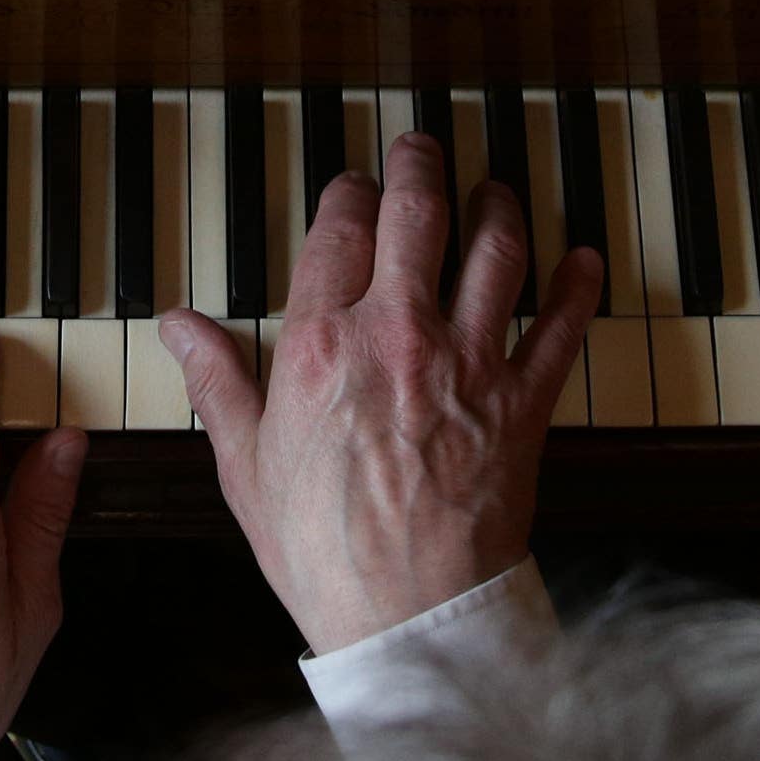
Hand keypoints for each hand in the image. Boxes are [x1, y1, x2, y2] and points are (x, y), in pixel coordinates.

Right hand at [162, 132, 601, 655]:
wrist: (408, 612)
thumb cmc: (323, 550)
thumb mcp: (245, 464)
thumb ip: (217, 381)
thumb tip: (178, 326)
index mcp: (322, 346)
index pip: (340, 231)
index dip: (348, 194)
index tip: (352, 187)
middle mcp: (400, 335)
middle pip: (420, 215)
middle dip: (421, 167)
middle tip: (422, 148)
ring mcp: (469, 364)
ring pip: (496, 250)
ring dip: (497, 206)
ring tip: (492, 190)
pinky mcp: (523, 401)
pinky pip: (561, 326)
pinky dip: (576, 285)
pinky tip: (581, 259)